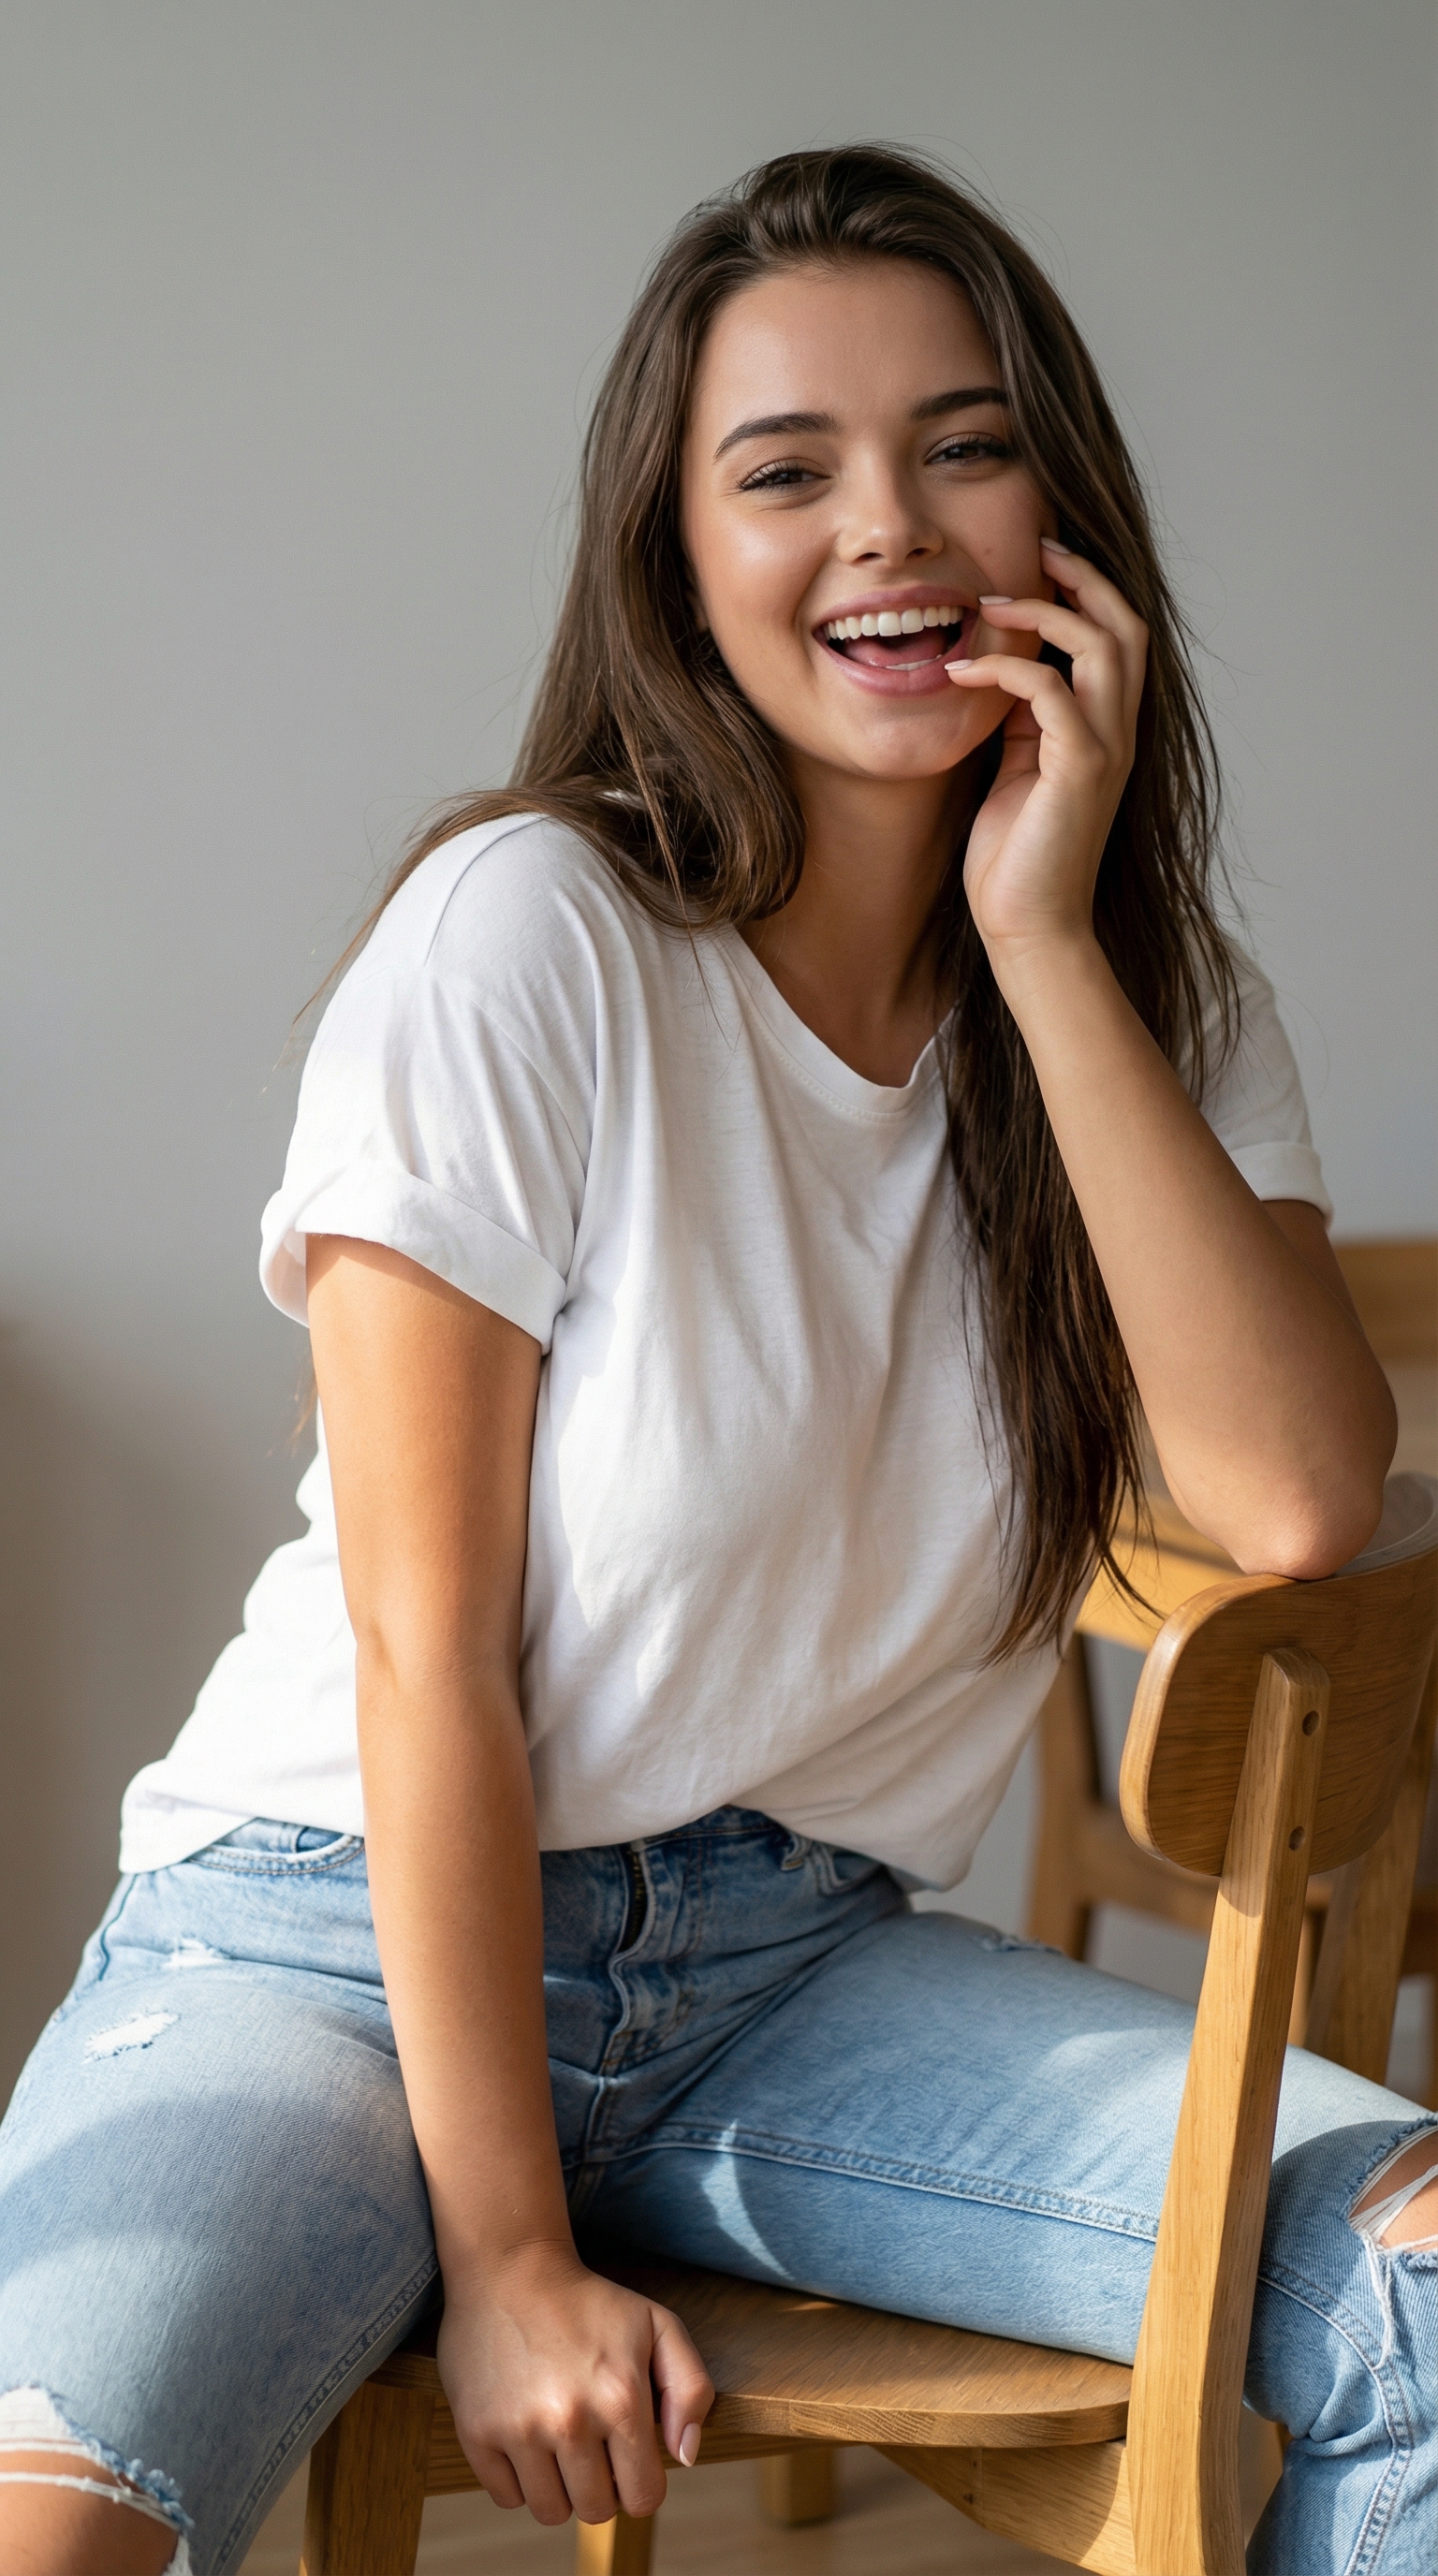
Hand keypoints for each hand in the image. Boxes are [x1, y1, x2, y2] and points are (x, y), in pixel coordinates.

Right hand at [437, 2240, 713, 2526]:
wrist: (510, 2268)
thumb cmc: (590, 2302)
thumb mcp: (658, 2325)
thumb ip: (692, 2389)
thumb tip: (685, 2458)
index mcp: (621, 2398)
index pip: (644, 2497)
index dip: (640, 2483)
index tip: (626, 2456)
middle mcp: (570, 2420)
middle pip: (595, 2511)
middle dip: (600, 2486)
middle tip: (590, 2444)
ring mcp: (519, 2429)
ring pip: (550, 2512)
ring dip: (558, 2487)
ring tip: (557, 2441)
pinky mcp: (477, 2432)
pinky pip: (506, 2497)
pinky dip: (518, 2479)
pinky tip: (524, 2436)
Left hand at [949, 539, 1147, 962]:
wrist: (1028, 928)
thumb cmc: (1015, 857)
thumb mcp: (1017, 770)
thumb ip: (1022, 722)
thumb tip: (1002, 675)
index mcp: (1106, 730)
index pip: (1119, 638)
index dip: (1089, 590)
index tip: (1042, 561)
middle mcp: (1118, 733)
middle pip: (1127, 625)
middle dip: (1084, 578)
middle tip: (1035, 550)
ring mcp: (1105, 750)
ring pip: (1103, 646)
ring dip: (1046, 613)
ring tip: (990, 604)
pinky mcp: (1081, 770)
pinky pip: (1052, 692)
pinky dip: (1007, 670)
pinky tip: (962, 672)